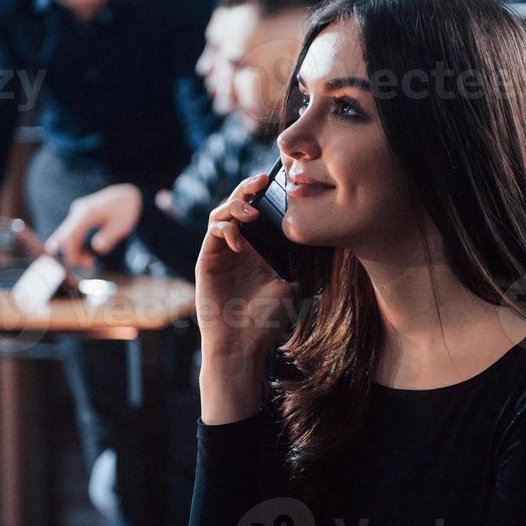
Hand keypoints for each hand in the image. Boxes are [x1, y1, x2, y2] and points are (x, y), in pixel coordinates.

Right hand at [46, 184, 143, 264]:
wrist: (126, 195)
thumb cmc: (125, 210)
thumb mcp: (122, 225)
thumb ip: (109, 236)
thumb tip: (97, 247)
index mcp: (87, 213)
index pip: (70, 235)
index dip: (71, 252)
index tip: (78, 265)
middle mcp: (78, 211)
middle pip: (64, 236)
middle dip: (72, 254)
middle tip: (88, 266)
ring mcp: (77, 213)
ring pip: (65, 236)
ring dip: (73, 251)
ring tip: (89, 262)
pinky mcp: (78, 217)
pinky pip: (70, 233)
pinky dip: (74, 246)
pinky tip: (82, 256)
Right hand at [196, 172, 299, 361]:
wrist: (242, 345)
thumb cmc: (266, 320)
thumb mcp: (291, 286)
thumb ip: (297, 261)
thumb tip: (318, 237)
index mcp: (257, 249)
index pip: (259, 212)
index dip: (266, 194)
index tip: (281, 182)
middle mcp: (238, 247)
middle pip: (238, 205)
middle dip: (248, 188)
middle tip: (262, 180)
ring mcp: (220, 252)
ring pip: (221, 213)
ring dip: (236, 205)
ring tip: (252, 212)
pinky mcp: (207, 261)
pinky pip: (212, 233)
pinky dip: (225, 229)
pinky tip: (239, 240)